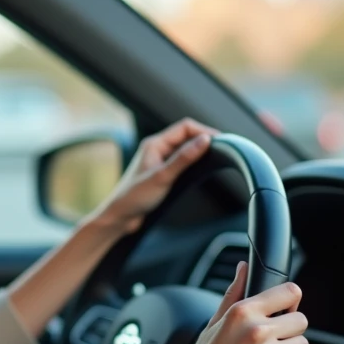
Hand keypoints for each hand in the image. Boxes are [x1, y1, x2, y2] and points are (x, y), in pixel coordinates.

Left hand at [88, 118, 216, 235]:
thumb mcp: (163, 176)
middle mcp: (157, 149)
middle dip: (203, 140)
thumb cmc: (135, 197)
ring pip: (185, 149)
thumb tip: (205, 141)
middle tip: (223, 151)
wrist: (120, 217)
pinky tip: (201, 171)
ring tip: (215, 159)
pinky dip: (193, 163)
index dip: (204, 131)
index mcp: (154, 143)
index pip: (185, 127)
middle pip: (186, 136)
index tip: (221, 142)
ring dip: (199, 152)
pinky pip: (182, 162)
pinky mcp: (162, 173)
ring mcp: (160, 161)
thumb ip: (184, 158)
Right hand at [168, 261, 307, 343]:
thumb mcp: (213, 322)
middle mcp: (257, 331)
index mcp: (243, 312)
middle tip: (269, 341)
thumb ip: (234, 293)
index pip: (290, 292)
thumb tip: (244, 268)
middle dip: (289, 330)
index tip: (283, 309)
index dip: (289, 301)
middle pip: (301, 320)